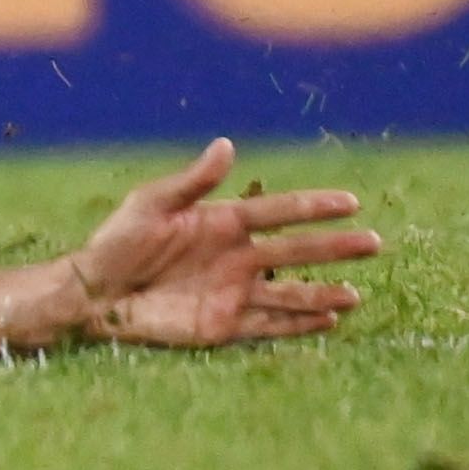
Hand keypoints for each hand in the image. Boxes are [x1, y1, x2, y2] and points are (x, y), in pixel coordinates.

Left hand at [63, 139, 377, 348]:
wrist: (95, 293)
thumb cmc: (117, 242)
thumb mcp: (151, 204)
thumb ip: (193, 182)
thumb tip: (228, 144)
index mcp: (222, 222)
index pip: (278, 211)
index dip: (314, 206)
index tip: (351, 202)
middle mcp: (236, 256)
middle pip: (296, 251)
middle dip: (334, 248)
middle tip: (374, 244)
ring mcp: (233, 291)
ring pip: (290, 293)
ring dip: (323, 294)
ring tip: (356, 296)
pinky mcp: (224, 324)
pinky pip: (269, 325)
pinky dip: (298, 324)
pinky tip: (327, 321)